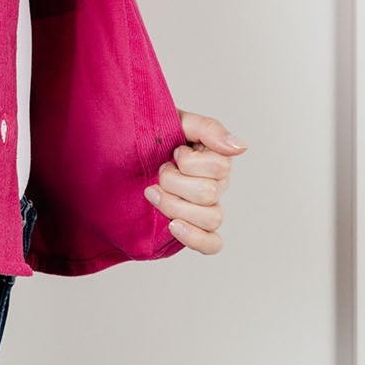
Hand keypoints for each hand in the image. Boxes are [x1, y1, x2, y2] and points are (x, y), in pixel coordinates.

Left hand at [143, 111, 246, 255]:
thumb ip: (208, 128)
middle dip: (174, 180)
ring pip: (211, 218)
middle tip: (160, 170)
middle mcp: (217, 184)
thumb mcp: (178, 121)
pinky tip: (173, 226)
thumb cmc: (155, 136)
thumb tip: (240, 147)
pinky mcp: (196, 228)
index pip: (219, 167)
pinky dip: (195, 238)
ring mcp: (207, 208)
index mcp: (217, 158)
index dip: (190, 162)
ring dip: (175, 205)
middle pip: (209, 193)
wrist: (125, 153)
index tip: (174, 151)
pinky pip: (212, 244)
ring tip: (153, 193)